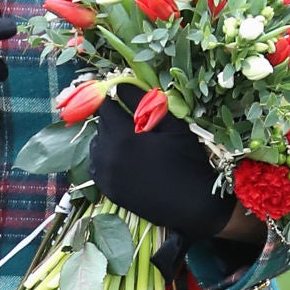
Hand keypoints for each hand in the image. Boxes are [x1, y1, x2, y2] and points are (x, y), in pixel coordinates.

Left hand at [89, 85, 234, 237]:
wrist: (193, 205)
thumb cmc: (187, 160)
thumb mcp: (171, 125)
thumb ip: (143, 102)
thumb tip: (121, 84)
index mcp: (122, 137)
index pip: (105, 107)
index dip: (116, 101)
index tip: (127, 103)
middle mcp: (107, 156)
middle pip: (100, 125)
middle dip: (114, 119)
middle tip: (135, 124)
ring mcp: (106, 176)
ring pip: (96, 145)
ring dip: (108, 139)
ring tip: (130, 142)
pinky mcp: (108, 190)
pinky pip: (96, 166)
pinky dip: (105, 158)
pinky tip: (123, 159)